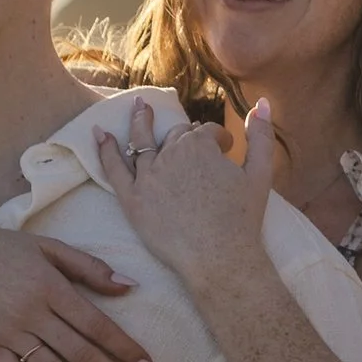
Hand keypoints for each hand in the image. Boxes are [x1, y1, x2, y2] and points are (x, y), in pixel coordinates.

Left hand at [96, 97, 275, 295]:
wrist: (219, 259)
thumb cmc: (243, 220)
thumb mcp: (261, 173)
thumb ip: (262, 135)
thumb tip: (262, 103)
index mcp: (201, 145)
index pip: (206, 132)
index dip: (218, 141)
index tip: (226, 151)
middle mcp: (171, 154)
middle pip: (176, 136)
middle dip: (186, 137)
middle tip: (192, 148)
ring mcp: (149, 176)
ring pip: (143, 142)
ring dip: (141, 121)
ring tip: (138, 108)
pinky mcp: (133, 200)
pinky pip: (114, 169)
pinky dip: (105, 149)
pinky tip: (99, 133)